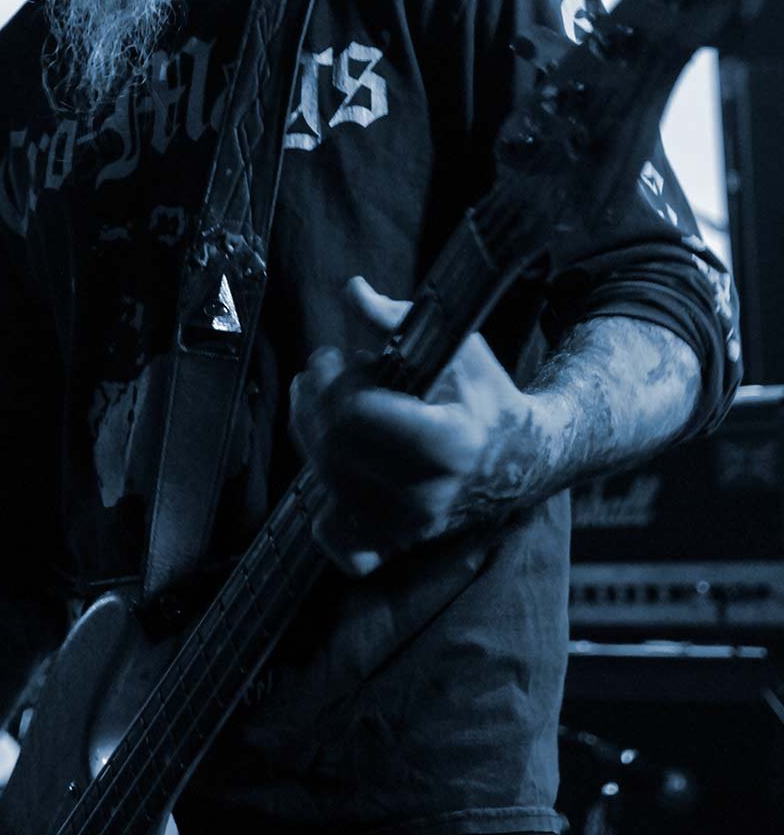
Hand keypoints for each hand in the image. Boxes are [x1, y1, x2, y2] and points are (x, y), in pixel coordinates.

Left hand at [289, 276, 534, 575]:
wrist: (523, 461)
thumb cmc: (487, 398)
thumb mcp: (458, 349)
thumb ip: (400, 320)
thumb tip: (353, 291)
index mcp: (450, 443)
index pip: (358, 414)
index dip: (337, 377)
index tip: (341, 355)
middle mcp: (429, 494)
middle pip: (334, 447)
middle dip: (315, 399)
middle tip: (323, 372)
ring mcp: (411, 526)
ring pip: (326, 483)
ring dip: (311, 435)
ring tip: (326, 404)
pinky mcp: (398, 544)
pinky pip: (338, 540)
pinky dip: (325, 504)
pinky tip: (336, 466)